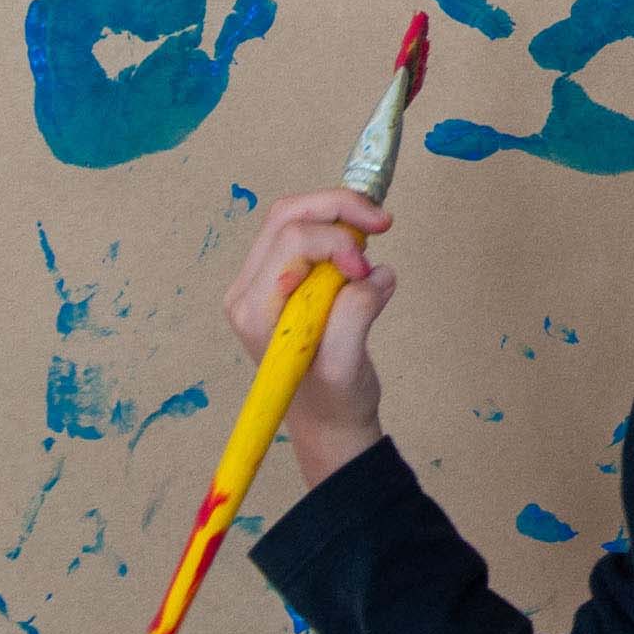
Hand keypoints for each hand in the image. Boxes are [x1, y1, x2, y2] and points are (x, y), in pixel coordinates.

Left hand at [223, 188, 395, 483]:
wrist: (330, 424)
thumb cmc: (333, 401)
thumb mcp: (344, 364)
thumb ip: (355, 313)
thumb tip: (375, 272)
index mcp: (254, 306)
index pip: (290, 238)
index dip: (335, 239)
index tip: (367, 264)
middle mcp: (250, 288)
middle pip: (289, 215)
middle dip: (338, 209)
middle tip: (382, 222)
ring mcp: (265, 283)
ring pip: (298, 218)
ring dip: (340, 217)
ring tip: (373, 238)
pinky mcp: (285, 282)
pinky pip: (309, 235)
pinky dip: (340, 231)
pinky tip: (360, 256)